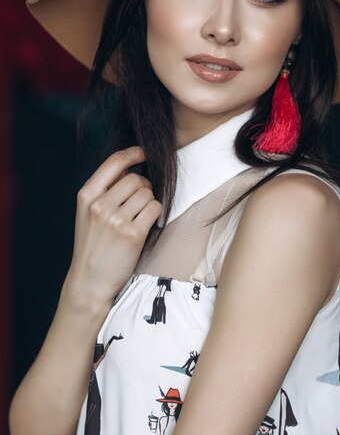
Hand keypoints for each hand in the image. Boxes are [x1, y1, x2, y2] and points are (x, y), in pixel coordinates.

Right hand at [63, 146, 161, 314]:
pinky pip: (155, 209)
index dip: (133, 153)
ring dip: (149, 202)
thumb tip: (129, 167)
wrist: (90, 281)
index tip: (144, 153)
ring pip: (148, 193)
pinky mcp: (133, 234)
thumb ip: (105, 189)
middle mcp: (99, 205)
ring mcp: (116, 220)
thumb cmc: (93, 244)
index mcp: (86, 196)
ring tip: (140, 216)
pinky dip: (156, 214)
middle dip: (144, 186)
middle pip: (136, 178)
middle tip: (140, 201)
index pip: (114, 162)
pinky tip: (147, 224)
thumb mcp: (88, 213)